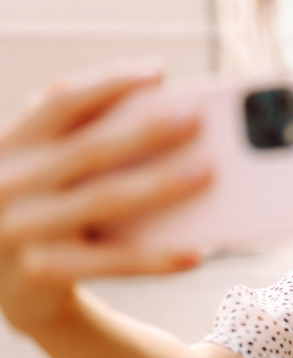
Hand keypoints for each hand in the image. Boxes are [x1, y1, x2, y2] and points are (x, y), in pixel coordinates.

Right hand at [0, 60, 211, 332]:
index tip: (157, 73)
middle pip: (90, 149)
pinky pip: (113, 262)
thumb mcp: (48, 169)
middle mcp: (9, 180)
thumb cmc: (48, 209)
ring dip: (160, 185)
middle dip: (145, 131)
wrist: (11, 285)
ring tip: (207, 173)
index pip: (62, 101)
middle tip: (197, 118)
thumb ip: (84, 141)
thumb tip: (166, 117)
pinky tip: (198, 252)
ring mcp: (22, 227)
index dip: (109, 83)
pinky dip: (157, 258)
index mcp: (12, 142)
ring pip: (104, 200)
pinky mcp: (43, 271)